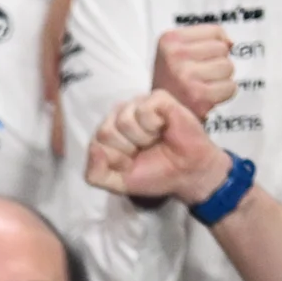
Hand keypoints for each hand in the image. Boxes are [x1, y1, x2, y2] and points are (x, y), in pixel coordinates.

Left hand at [84, 91, 233, 207]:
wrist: (187, 173)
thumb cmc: (154, 173)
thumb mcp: (117, 183)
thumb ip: (95, 173)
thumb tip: (94, 148)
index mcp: (108, 132)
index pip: (95, 144)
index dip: (114, 159)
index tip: (131, 163)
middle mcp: (120, 115)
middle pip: (105, 131)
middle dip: (126, 149)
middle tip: (144, 151)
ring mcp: (139, 104)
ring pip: (123, 120)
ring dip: (142, 138)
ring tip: (154, 140)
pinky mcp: (159, 98)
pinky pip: (144, 109)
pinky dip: (153, 125)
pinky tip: (163, 128)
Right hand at [150, 25, 235, 118]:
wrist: (158, 116)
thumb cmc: (172, 83)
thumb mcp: (177, 52)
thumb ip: (206, 40)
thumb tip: (230, 43)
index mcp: (169, 40)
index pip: (215, 32)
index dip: (212, 47)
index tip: (195, 61)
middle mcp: (175, 55)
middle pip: (222, 49)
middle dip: (215, 63)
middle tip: (197, 77)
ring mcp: (185, 75)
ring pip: (228, 67)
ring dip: (220, 79)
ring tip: (201, 86)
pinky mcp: (198, 95)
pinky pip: (230, 87)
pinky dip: (223, 94)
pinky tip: (206, 97)